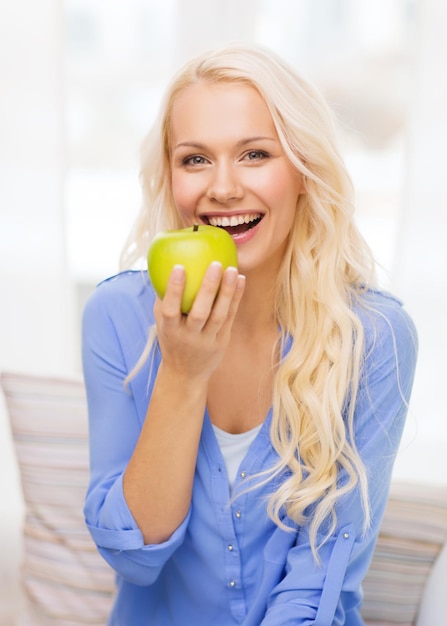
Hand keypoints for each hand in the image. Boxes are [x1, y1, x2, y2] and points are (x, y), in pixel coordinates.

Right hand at [153, 262, 244, 381]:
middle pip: (200, 313)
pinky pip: (230, 317)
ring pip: (219, 315)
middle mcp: (189, 336)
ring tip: (232, 270)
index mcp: (170, 330)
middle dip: (208, 288)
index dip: (174, 289)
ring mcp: (207, 340)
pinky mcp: (222, 341)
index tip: (179, 267)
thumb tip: (162, 266)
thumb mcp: (161, 323)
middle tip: (215, 264)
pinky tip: (240, 280)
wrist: (185, 374)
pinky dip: (236, 298)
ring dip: (227, 292)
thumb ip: (162, 298)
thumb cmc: (171, 339)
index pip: (170, 309)